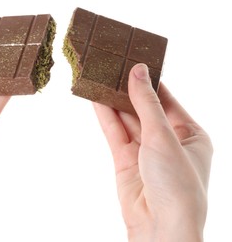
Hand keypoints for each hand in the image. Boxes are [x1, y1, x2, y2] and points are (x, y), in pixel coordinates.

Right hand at [93, 64, 211, 240]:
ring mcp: (145, 152)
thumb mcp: (164, 136)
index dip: (150, 81)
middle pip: (144, 108)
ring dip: (114, 101)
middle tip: (112, 66)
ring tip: (100, 77)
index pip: (167, 100)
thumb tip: (139, 71)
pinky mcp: (126, 161)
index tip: (135, 61)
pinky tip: (96, 99)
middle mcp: (168, 141)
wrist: (161, 228)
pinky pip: (115, 133)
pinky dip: (105, 116)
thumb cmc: (178, 185)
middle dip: (128, 90)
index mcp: (190, 134)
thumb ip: (146, 103)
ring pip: (127, 120)